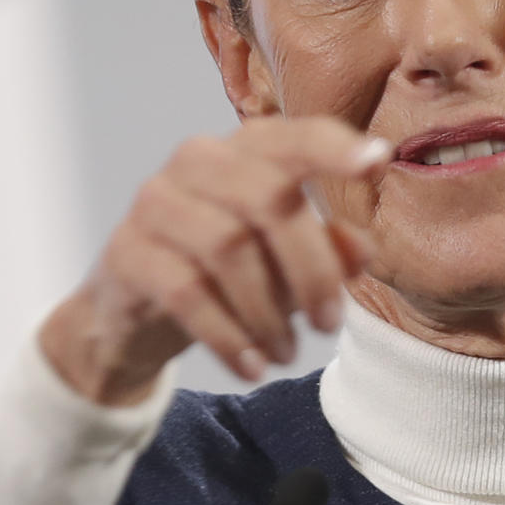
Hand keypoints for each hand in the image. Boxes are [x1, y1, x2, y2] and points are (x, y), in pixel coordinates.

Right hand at [38, 117, 389, 402]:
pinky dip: (228, 337)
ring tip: (288, 354)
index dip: (335, 147)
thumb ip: (328, 250)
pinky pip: (186, 292)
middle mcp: (197, 162)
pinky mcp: (126, 252)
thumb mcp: (287, 264)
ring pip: (228, 248)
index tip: (378, 162)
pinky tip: (253, 368)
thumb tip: (363, 249)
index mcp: (245, 151)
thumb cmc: (225, 274)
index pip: (293, 136)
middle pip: (268, 199)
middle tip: (330, 325)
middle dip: (311, 270)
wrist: (135, 316)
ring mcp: (155, 203)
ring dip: (269, 313)